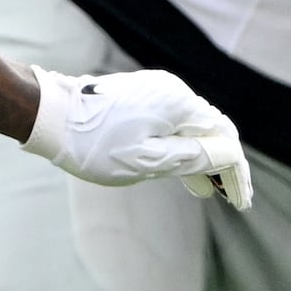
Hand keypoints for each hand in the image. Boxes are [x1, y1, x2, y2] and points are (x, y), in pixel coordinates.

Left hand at [22, 68, 250, 204]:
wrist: (49, 115)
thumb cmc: (94, 145)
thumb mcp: (148, 162)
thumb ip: (191, 159)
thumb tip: (229, 155)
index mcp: (180, 104)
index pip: (224, 139)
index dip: (236, 173)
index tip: (241, 201)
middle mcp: (173, 90)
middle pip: (212, 130)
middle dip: (224, 164)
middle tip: (231, 197)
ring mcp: (155, 89)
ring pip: (192, 126)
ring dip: (202, 156)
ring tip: (207, 189)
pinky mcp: (140, 94)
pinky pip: (173, 120)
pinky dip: (181, 145)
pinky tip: (179, 166)